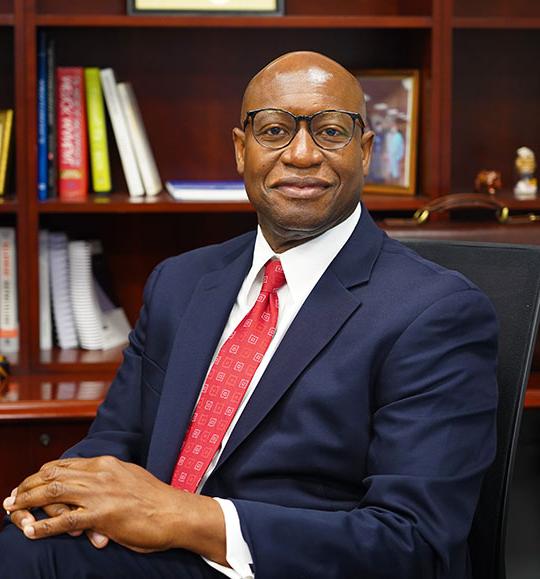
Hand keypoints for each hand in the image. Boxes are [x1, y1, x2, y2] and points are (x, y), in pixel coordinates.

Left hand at [3, 456, 225, 560]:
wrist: (174, 512)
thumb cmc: (155, 499)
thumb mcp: (130, 478)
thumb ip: (109, 479)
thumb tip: (94, 486)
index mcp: (107, 463)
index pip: (65, 464)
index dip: (42, 473)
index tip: (30, 482)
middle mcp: (100, 473)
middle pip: (54, 475)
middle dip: (28, 485)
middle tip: (12, 496)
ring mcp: (100, 493)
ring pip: (54, 492)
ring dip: (28, 501)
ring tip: (12, 509)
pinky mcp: (102, 515)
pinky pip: (65, 520)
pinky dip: (44, 526)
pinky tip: (31, 531)